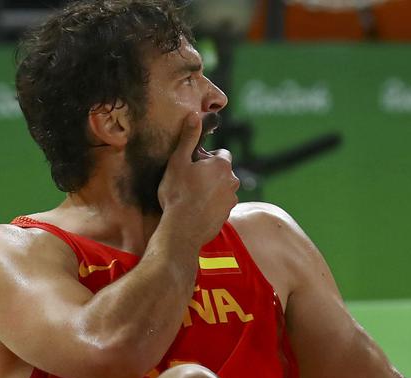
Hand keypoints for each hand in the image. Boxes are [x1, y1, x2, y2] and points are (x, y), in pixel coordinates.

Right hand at [158, 113, 240, 249]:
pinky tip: (196, 210)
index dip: (207, 158)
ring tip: (192, 198)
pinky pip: (220, 205)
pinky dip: (212, 205)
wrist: (182, 229)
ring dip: (212, 190)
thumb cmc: (177, 194)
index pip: (222, 154)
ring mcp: (231, 200)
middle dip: (211, 174)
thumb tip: (194, 115)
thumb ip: (188, 138)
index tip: (194, 166)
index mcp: (222, 165)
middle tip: (190, 182)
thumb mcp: (178, 162)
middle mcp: (232, 181)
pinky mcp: (227, 215)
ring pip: (223, 189)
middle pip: (223, 172)